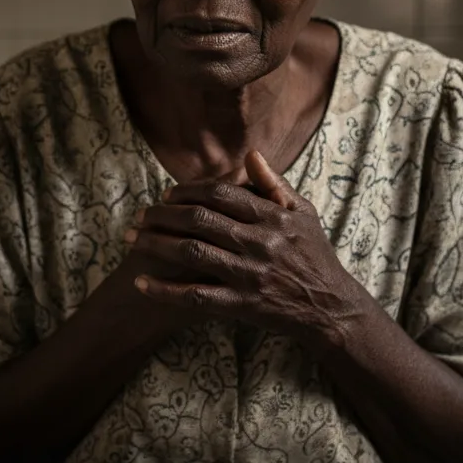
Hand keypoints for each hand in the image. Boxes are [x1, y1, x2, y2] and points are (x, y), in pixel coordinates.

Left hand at [125, 151, 359, 340]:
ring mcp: (250, 274)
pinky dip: (165, 290)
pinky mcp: (243, 305)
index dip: (188, 191)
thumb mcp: (304, 214)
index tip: (166, 195)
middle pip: (199, 220)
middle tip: (140, 216)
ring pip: (192, 253)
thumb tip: (252, 154)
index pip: (221, 194)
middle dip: (162, 215)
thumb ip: (275, 185)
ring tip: (131, 240)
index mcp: (273, 217)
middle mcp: (260, 242)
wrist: (332, 308)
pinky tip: (141, 283)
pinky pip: (196, 296)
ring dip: (155, 244)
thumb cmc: (315, 256)